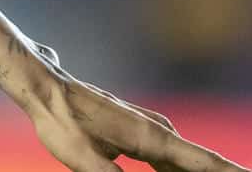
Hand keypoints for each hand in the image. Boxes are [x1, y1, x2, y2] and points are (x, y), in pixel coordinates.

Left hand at [24, 46, 247, 171]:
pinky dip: (177, 171)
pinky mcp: (137, 131)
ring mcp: (149, 129)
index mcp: (153, 140)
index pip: (206, 163)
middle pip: (201, 164)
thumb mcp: (86, 163)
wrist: (44, 88)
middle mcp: (158, 132)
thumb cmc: (62, 122)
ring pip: (184, 162)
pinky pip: (168, 157)